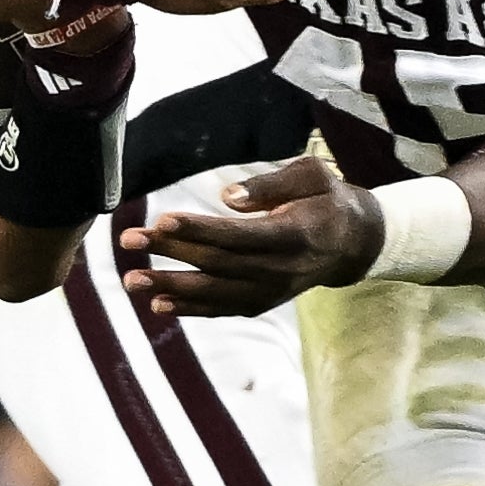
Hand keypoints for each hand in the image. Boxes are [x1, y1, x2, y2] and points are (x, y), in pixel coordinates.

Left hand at [117, 157, 377, 315]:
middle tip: (130, 241)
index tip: (163, 220)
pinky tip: (159, 304)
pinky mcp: (264, 302)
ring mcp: (272, 291)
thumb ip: (271, 185)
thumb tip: (227, 197)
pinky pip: (223, 309)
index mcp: (295, 234)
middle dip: (171, 253)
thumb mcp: (311, 177)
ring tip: (132, 280)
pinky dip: (191, 309)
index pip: (239, 236)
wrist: (354, 242)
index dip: (199, 230)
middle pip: (218, 264)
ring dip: (171, 286)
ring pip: (215, 292)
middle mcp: (282, 269)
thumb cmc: (327, 199)